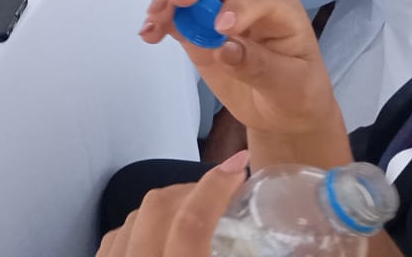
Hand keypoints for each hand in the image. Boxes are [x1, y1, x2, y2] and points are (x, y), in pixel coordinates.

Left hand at [95, 152, 250, 256]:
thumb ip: (241, 251)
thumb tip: (296, 254)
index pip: (191, 223)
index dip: (216, 187)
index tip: (239, 164)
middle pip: (158, 209)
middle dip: (192, 189)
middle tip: (221, 188)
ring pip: (134, 218)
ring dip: (165, 206)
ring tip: (193, 210)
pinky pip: (115, 237)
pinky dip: (139, 227)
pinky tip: (158, 234)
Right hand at [140, 0, 339, 140]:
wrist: (281, 113)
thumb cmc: (297, 95)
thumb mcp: (290, 86)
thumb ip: (258, 66)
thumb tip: (223, 49)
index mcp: (279, 10)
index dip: (238, 6)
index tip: (221, 29)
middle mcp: (248, 0)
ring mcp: (219, 11)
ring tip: (154, 20)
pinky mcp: (198, 28)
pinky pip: (176, 15)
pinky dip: (160, 19)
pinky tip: (149, 33)